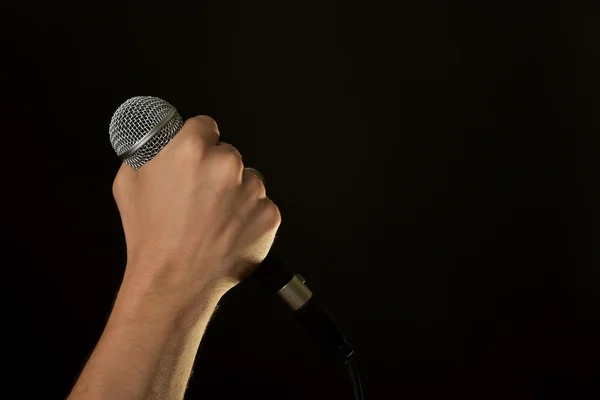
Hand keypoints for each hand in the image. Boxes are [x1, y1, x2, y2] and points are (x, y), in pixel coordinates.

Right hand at [112, 115, 280, 299]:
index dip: (198, 142)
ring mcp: (251, 190)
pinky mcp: (268, 215)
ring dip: (235, 194)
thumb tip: (158, 139)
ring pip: (247, 181)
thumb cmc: (151, 236)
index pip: (205, 127)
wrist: (174, 280)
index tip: (196, 157)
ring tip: (211, 220)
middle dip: (216, 171)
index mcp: (191, 149)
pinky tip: (226, 232)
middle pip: (227, 154)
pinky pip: (260, 207)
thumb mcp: (129, 181)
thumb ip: (150, 152)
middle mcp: (226, 164)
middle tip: (199, 198)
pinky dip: (248, 217)